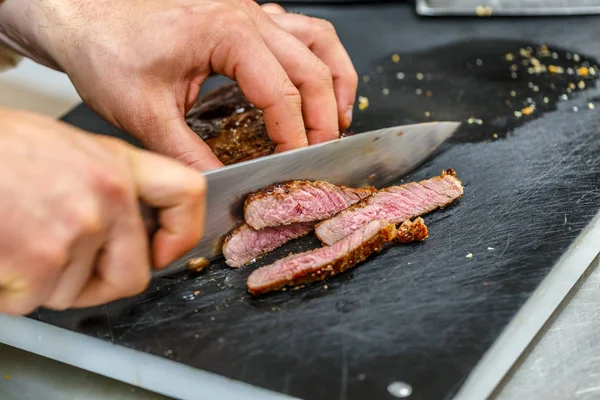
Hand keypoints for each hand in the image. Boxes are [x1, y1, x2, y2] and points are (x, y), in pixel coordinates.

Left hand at [0, 0, 356, 170]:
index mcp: (227, 33)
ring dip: (335, 80)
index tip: (294, 165)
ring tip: (339, 117)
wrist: (82, 15)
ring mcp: (250, 11)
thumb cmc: (106, 49)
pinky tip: (313, 83)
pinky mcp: (244, 16)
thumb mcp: (144, 113)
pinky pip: (301, 30)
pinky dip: (317, 59)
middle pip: (313, 69)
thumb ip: (188, 154)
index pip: (282, 93)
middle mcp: (248, 16)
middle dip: (324, 117)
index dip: (295, 136)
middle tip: (321, 153)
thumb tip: (220, 184)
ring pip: (320, 41)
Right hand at [0, 107, 205, 314]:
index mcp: (118, 163)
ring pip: (76, 291)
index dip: (183, 232)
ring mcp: (78, 226)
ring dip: (45, 281)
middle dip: (99, 284)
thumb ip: (107, 183)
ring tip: (17, 237)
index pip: (187, 194)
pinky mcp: (41, 257)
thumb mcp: (67, 148)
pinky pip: (34, 301)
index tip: (165, 249)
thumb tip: (131, 225)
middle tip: (65, 268)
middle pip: (134, 273)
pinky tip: (2, 251)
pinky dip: (12, 290)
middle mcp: (108, 193)